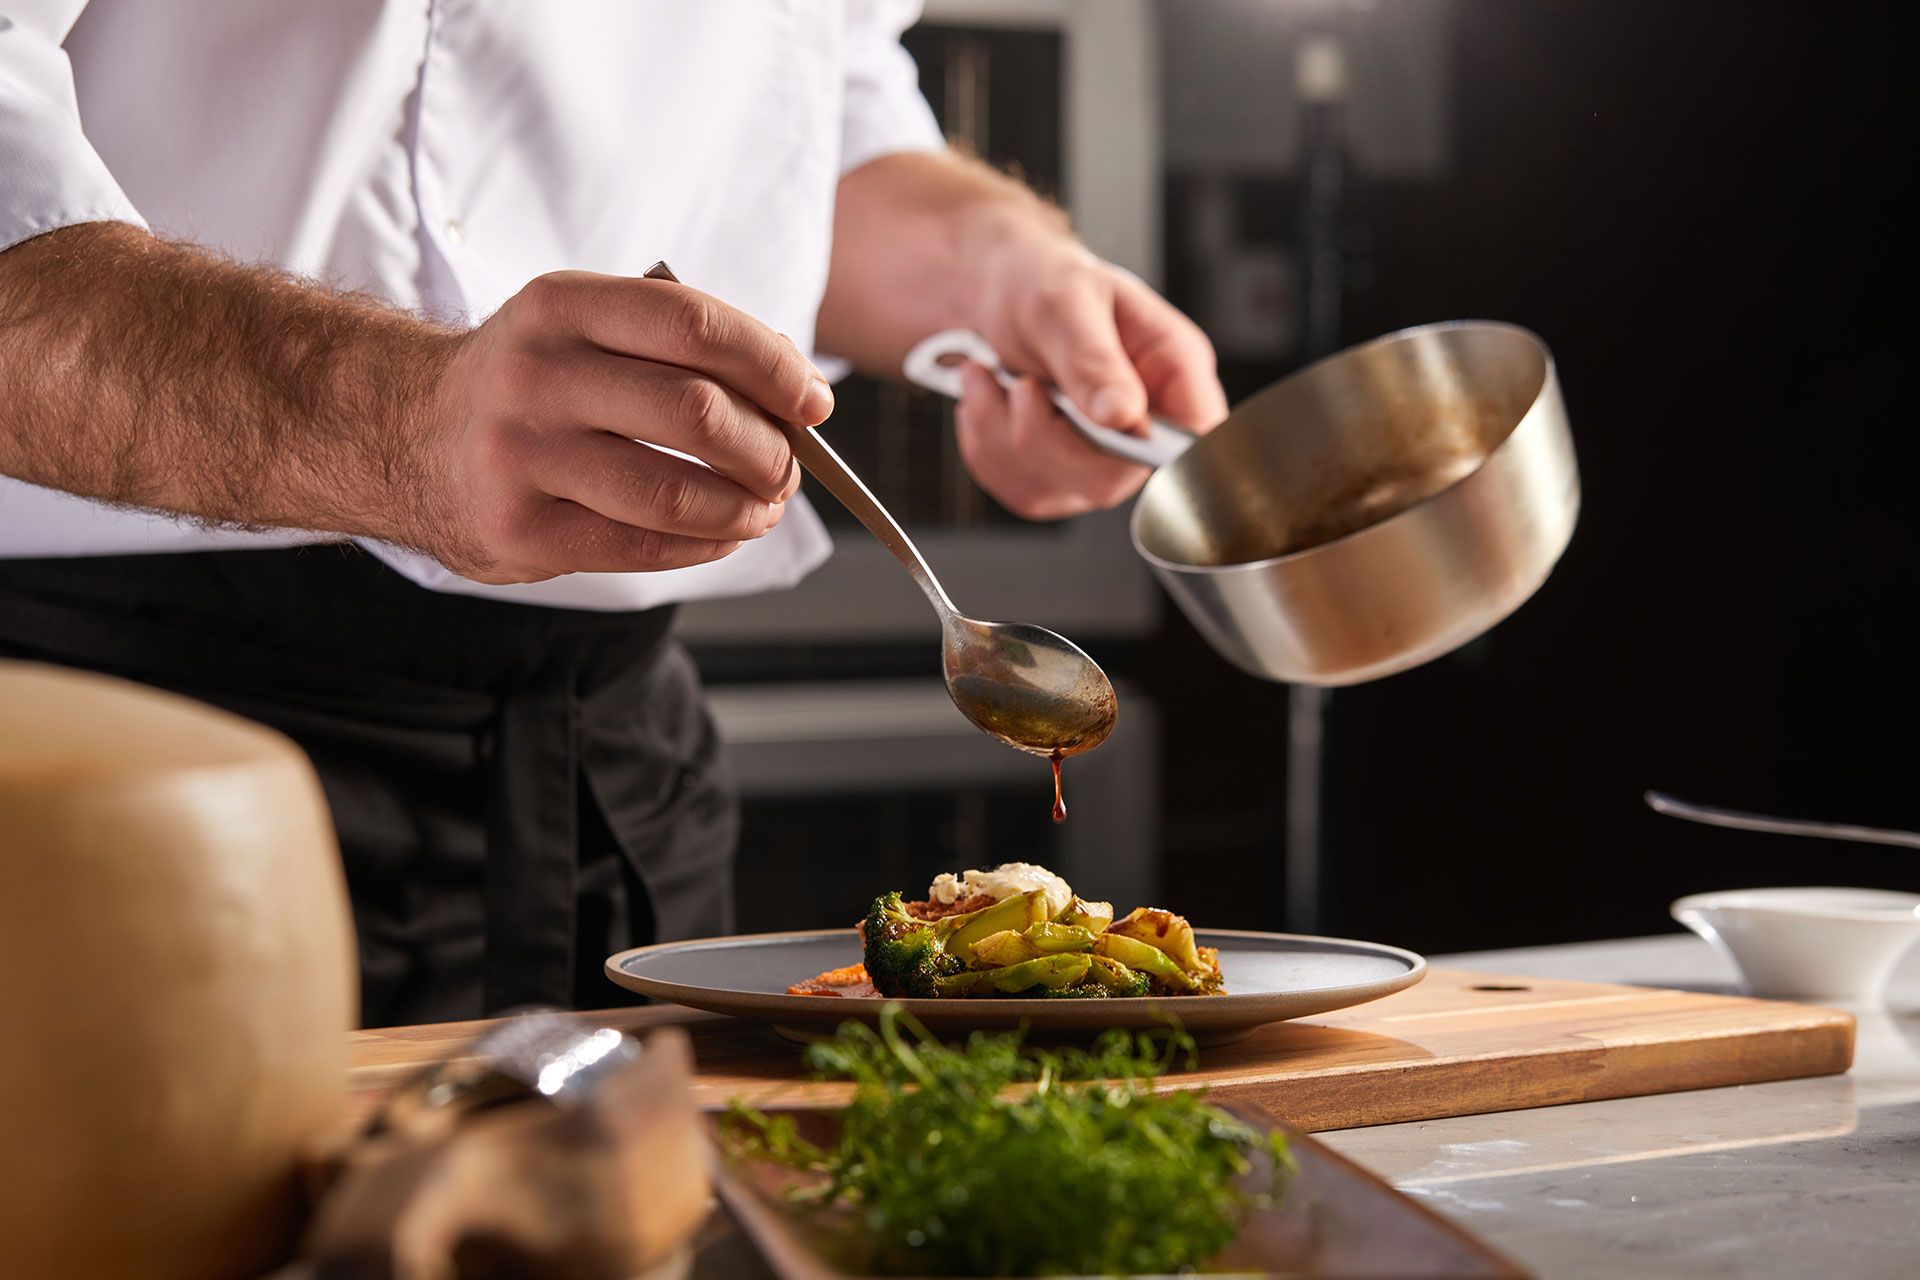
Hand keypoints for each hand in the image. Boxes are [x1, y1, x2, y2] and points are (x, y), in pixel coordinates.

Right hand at [421, 272, 831, 582]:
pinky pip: (643, 546)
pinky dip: (705, 544)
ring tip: (763, 506)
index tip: (813, 400)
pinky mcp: (520, 531)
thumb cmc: (530, 385)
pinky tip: (722, 533)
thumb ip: (678, 348)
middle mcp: (537, 375)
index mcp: (563, 306)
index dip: (772, 366)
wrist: (402, 436)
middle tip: (788, 466)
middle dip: (769, 448)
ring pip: (676, 491)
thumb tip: (796, 396)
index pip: (696, 325)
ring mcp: (522, 456)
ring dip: (745, 507)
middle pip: (697, 412)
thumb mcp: (584, 328)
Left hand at [954, 217, 1227, 519]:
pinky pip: (1021, 490)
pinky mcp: (1058, 478)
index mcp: (1173, 369)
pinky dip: (986, 445)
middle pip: (1112, 480)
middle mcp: (1146, 423)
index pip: (1198, 437)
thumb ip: (1094, 359)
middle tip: (1022, 386)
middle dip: (1045, 438)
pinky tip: (989, 400)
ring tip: (990, 379)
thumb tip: (1123, 415)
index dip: (1158, 452)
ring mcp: (1102, 458)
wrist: (994, 293)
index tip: (1098, 423)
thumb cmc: (1041, 281)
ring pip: (1056, 490)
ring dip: (1001, 435)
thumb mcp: (1065, 301)